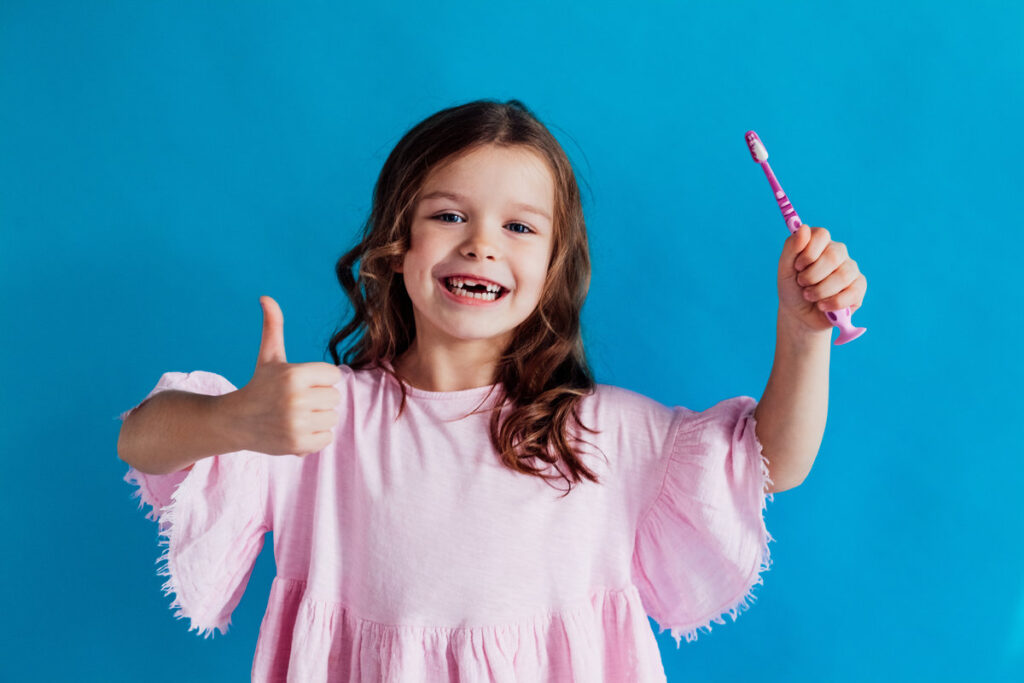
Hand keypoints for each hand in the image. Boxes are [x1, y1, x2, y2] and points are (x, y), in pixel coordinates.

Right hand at [225, 295, 342, 456]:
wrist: (236, 421)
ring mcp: (296, 424)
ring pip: (332, 417)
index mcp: (294, 375)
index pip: (334, 376)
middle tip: (296, 401)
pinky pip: (327, 437)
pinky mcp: (298, 444)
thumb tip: (266, 297)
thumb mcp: (268, 356)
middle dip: (319, 398)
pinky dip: (315, 436)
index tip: (301, 383)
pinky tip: (296, 430)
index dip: (320, 379)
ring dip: (318, 417)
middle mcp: (296, 400)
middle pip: (335, 397)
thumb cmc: (259, 385)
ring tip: (295, 415)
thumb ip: (273, 326)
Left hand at [777, 224, 866, 333]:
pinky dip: (832, 303)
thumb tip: (803, 228)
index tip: (797, 267)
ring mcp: (851, 269)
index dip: (808, 253)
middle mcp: (838, 252)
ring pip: (842, 275)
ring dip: (819, 291)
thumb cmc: (792, 289)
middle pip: (833, 255)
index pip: (822, 234)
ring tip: (809, 296)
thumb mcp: (784, 269)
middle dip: (812, 275)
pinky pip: (852, 293)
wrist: (800, 316)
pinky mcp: (859, 287)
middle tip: (802, 284)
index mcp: (820, 242)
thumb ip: (791, 247)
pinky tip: (822, 306)